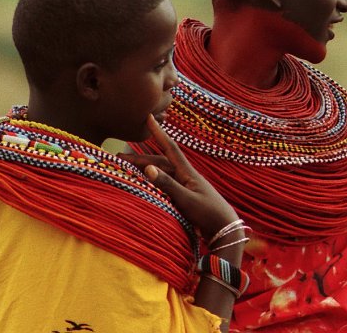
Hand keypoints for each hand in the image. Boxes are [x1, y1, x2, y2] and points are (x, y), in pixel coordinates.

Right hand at [123, 115, 239, 238]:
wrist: (225, 229)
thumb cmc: (208, 213)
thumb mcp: (186, 200)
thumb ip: (168, 185)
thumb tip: (148, 168)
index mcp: (188, 172)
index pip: (170, 147)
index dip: (159, 133)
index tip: (149, 117)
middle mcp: (186, 176)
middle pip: (160, 161)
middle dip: (141, 158)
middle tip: (120, 159)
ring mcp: (186, 186)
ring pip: (162, 173)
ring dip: (146, 169)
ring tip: (128, 170)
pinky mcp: (186, 196)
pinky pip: (166, 184)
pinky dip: (153, 182)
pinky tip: (145, 185)